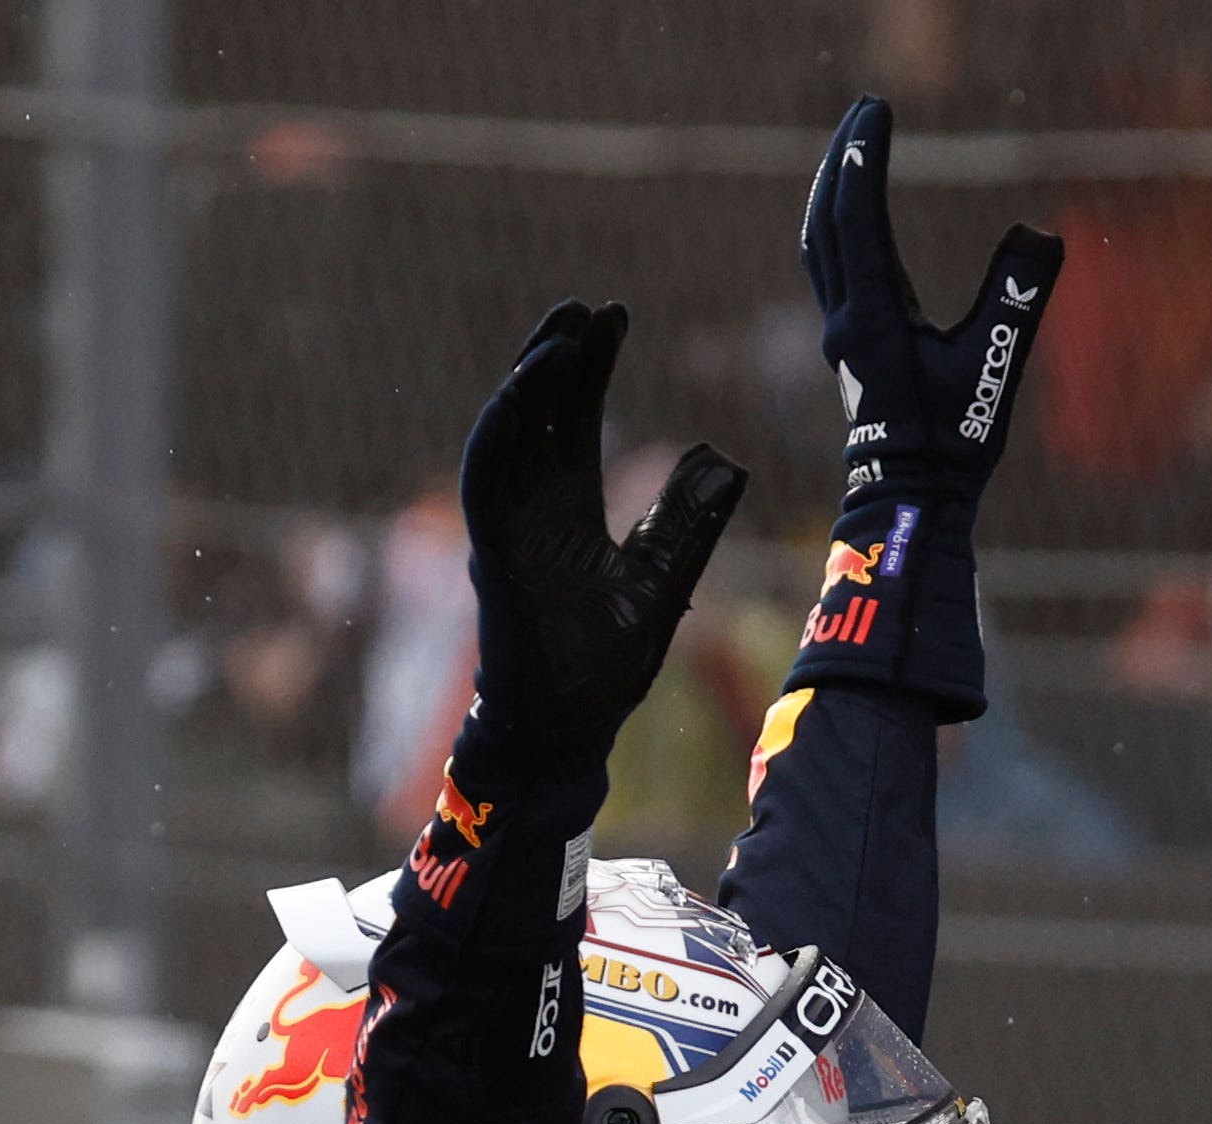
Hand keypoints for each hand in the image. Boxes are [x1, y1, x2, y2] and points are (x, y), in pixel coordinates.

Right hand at [459, 301, 747, 748]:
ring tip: (561, 332)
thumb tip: (726, 463)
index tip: (613, 316)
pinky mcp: (491, 549)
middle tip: (587, 306)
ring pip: (509, 433)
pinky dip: (499, 429)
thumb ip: (685, 524)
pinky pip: (485, 476)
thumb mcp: (661, 582)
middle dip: (561, 358)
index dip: (590, 369)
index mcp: (569, 511)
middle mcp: (533, 509)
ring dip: (530, 379)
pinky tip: (524, 387)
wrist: (565, 730)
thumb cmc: (602, 669)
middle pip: (541, 414)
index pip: (574, 422)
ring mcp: (508, 527)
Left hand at [803, 95, 1063, 510]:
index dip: (864, 159)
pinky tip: (857, 224)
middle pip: (825, 220)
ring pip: (820, 245)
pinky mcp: (847, 350)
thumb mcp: (996, 368)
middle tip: (863, 111)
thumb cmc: (952, 444)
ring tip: (853, 153)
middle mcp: (845, 320)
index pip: (857, 217)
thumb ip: (1018, 301)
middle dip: (840, 160)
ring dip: (832, 192)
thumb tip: (1041, 235)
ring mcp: (840, 335)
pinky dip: (838, 229)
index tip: (878, 111)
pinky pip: (830, 271)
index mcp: (874, 317)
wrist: (909, 500)